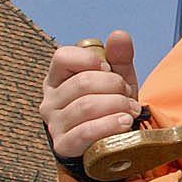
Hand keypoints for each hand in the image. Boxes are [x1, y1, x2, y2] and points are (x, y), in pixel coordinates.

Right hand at [40, 31, 139, 158]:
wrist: (111, 140)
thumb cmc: (110, 104)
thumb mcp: (118, 77)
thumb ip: (120, 56)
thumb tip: (119, 35)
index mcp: (58, 78)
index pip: (62, 57)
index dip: (90, 60)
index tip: (109, 69)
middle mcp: (50, 100)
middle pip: (83, 82)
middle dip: (115, 86)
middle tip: (129, 95)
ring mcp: (54, 124)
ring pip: (86, 106)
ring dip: (118, 106)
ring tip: (131, 111)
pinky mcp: (63, 145)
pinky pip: (85, 132)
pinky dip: (110, 125)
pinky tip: (125, 122)